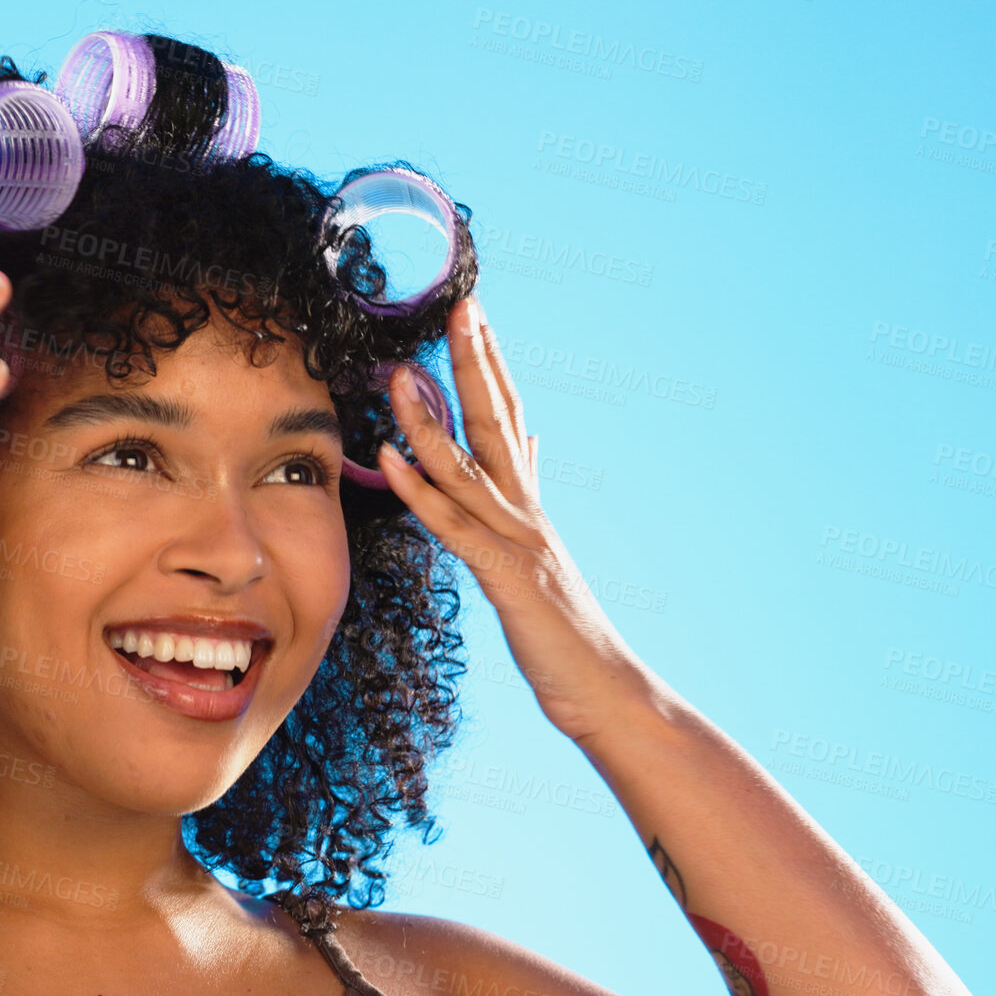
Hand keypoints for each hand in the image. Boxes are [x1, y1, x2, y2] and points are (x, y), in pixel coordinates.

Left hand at [376, 297, 653, 742]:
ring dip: (430, 415)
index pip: (508, 419)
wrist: (605, 692)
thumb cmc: (563, 637)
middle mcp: (525, 511)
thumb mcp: (536, 561)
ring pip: (468, 464)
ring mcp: (517, 540)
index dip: (491, 365)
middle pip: (498, 420)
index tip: (473, 315)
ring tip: (401, 370)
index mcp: (528, 505)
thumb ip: (523, 504)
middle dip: (476, 360)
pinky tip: (391, 454)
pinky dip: (420, 486)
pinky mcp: (505, 575)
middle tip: (461, 303)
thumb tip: (527, 450)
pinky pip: (454, 524)